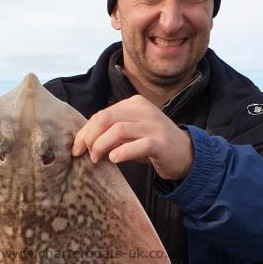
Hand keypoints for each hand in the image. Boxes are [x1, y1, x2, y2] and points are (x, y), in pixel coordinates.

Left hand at [71, 95, 193, 180]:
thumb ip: (111, 131)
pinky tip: (114, 159)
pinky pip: (136, 145)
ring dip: (101, 146)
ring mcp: (153, 125)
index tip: (76, 147)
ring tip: (96, 159)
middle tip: (84, 153)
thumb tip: (83, 140)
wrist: (186, 154)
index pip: (102, 114)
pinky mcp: (160, 143)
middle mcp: (144, 110)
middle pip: (105, 118)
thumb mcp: (132, 132)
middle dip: (89, 137)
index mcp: (134, 104)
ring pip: (118, 130)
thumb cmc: (153, 144)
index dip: (85, 131)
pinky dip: (121, 152)